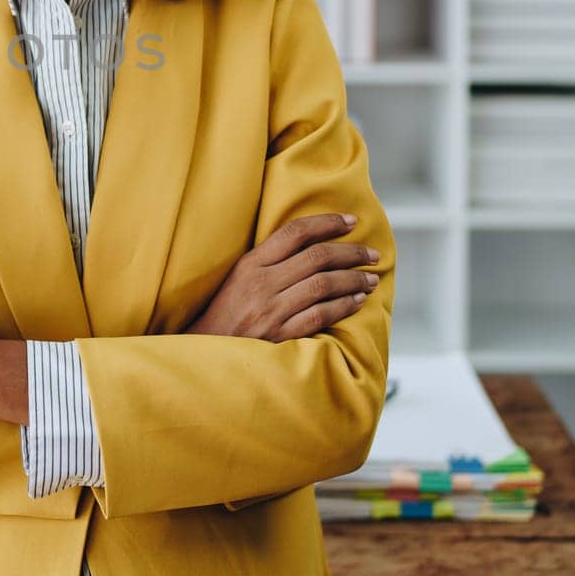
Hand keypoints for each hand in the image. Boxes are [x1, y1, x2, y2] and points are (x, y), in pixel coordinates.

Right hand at [185, 213, 378, 341]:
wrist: (203, 354)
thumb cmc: (223, 314)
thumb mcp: (237, 279)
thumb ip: (268, 262)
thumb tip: (311, 247)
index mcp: (250, 264)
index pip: (295, 232)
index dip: (327, 223)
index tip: (350, 221)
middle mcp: (261, 283)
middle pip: (317, 257)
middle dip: (351, 252)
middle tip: (371, 253)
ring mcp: (271, 310)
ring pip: (324, 285)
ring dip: (354, 279)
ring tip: (371, 278)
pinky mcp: (280, 336)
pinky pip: (321, 315)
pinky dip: (344, 306)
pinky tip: (358, 301)